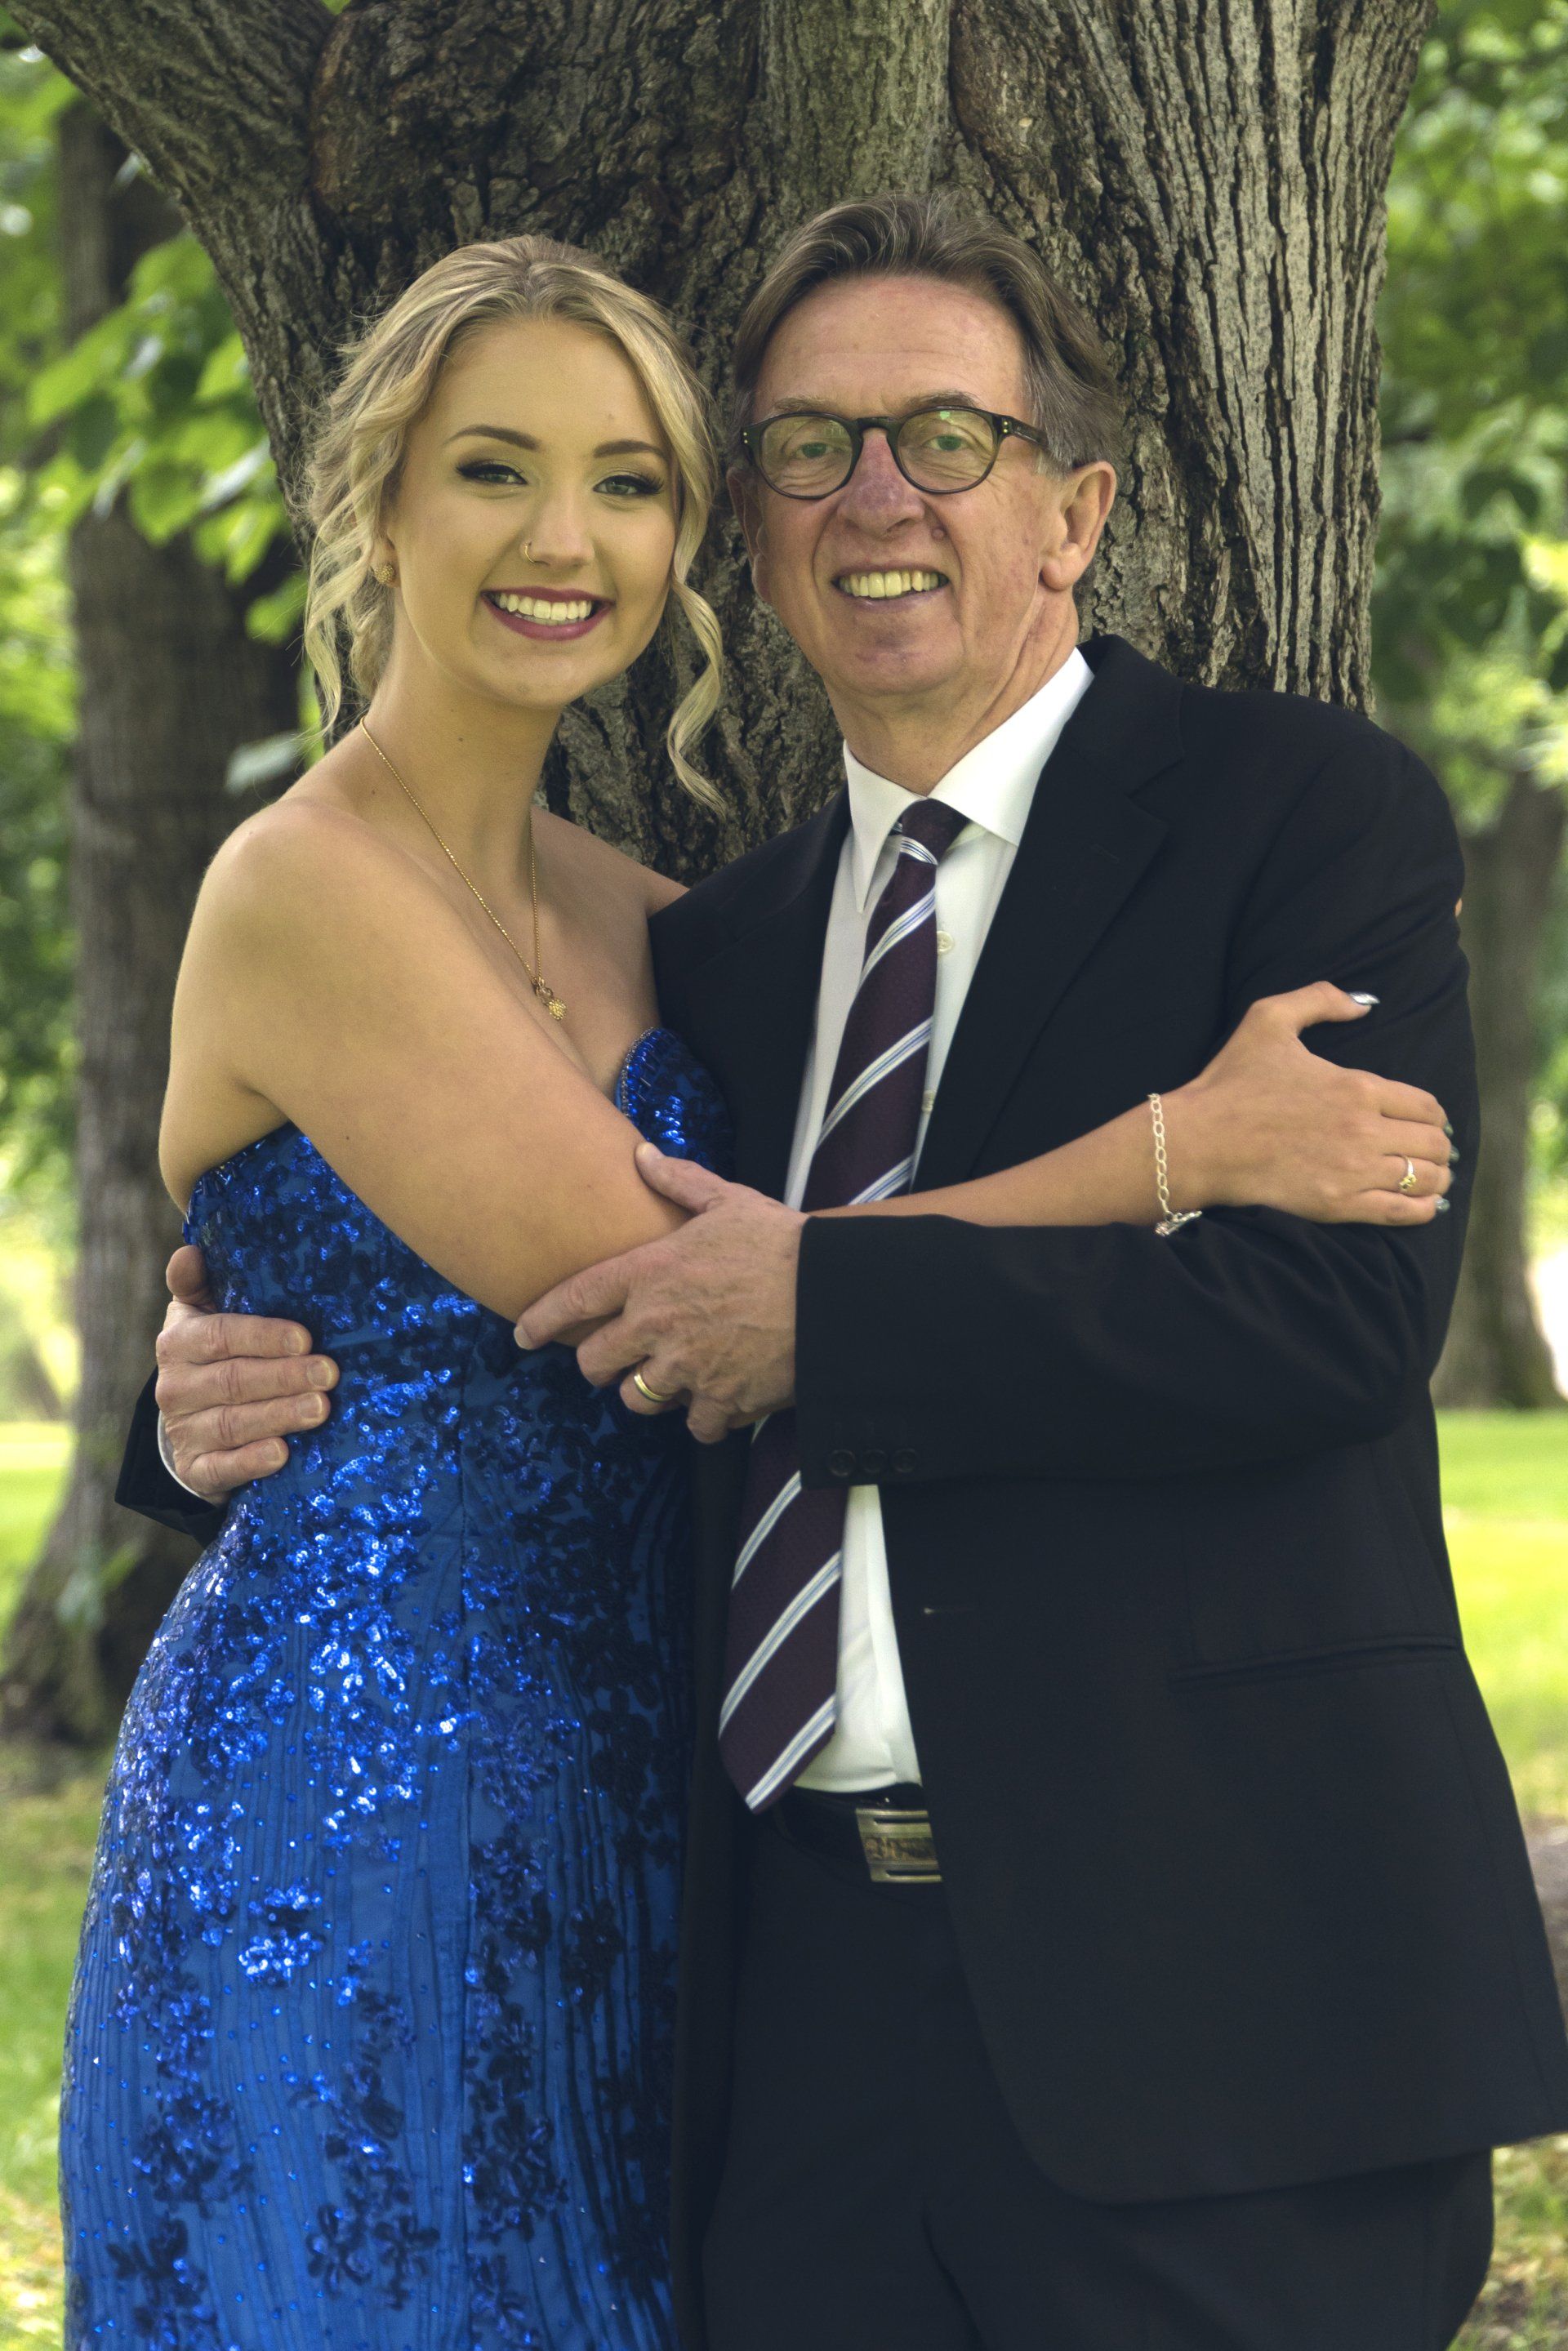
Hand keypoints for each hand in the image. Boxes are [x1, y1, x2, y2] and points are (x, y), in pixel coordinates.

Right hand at [154, 1244, 339, 1497]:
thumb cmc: (214, 1354)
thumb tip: (191, 1251)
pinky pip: (222, 1468)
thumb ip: (200, 1283)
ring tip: (321, 1409)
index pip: (220, 1336)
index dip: (263, 1337)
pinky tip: (283, 1453)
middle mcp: (174, 1388)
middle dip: (285, 1377)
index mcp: (178, 1343)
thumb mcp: (202, 1314)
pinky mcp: (195, 1470)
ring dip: (279, 1416)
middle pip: (233, 1380)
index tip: (305, 1338)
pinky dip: (252, 1462)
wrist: (192, 1421)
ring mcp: (183, 1431)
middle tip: (329, 1373)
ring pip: (233, 1423)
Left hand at [515, 1147, 803, 1442]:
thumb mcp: (728, 1201)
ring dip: (649, 1391)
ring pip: (637, 1399)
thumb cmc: (780, 1243)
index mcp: (649, 1273)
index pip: (575, 1300)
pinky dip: (704, 1417)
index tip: (523, 1335)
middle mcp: (655, 1325)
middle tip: (619, 1357)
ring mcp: (685, 1369)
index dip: (541, 1321)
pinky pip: (693, 1425)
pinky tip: (719, 1399)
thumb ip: (679, 1182)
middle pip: (595, 1364)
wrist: (832, 1295)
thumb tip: (642, 1155)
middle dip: (601, 1364)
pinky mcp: (719, 1403)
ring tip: (671, 1376)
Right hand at [1165, 984, 1453, 1224]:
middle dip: (1440, 1147)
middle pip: (1433, 1143)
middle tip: (1434, 1152)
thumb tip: (1364, 1003)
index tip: (1430, 1122)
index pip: (1426, 1105)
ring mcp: (1353, 1171)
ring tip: (1433, 1180)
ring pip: (1424, 1178)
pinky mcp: (1337, 1205)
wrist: (1199, 1142)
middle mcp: (1364, 1130)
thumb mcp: (1269, 1019)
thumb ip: (1320, 999)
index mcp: (1357, 1087)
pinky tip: (1425, 1207)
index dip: (1434, 1115)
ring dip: (1437, 1179)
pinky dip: (1422, 1210)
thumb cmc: (1231, 1083)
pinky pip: (1400, 1212)